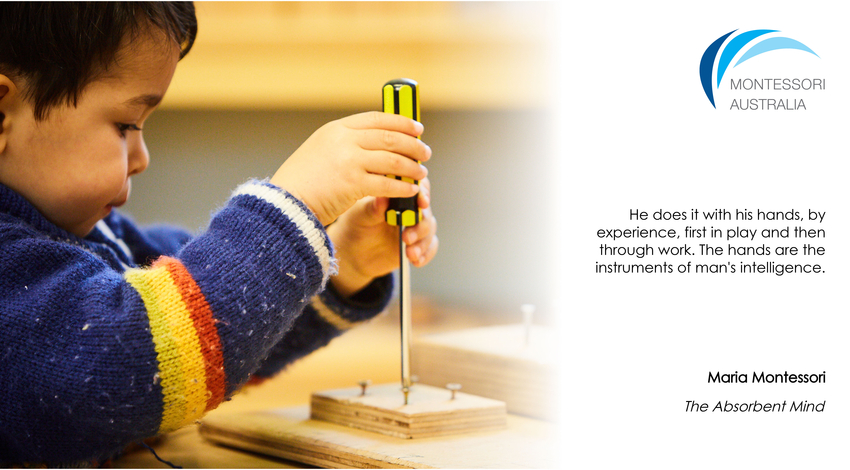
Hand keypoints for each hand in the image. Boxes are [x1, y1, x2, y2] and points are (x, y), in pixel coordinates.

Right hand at [270, 112, 430, 225]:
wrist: (285, 203)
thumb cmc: (304, 181)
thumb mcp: (321, 150)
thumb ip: (347, 143)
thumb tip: (380, 143)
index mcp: (337, 129)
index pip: (377, 119)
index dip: (401, 122)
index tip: (417, 128)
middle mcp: (344, 140)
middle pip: (390, 137)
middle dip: (413, 145)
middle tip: (425, 152)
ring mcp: (349, 161)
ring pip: (393, 159)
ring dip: (412, 167)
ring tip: (421, 173)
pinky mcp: (353, 184)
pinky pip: (387, 184)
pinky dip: (403, 187)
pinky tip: (411, 191)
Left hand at [328, 178, 438, 297]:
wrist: (353, 252)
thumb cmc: (356, 225)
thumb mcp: (361, 215)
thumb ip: (374, 208)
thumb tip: (383, 198)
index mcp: (398, 194)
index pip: (417, 187)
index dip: (423, 192)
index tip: (421, 202)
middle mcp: (410, 208)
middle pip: (426, 211)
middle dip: (420, 224)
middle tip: (408, 236)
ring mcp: (415, 226)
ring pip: (429, 230)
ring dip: (422, 242)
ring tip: (410, 252)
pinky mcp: (417, 244)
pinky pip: (429, 248)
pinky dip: (426, 254)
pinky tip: (416, 260)